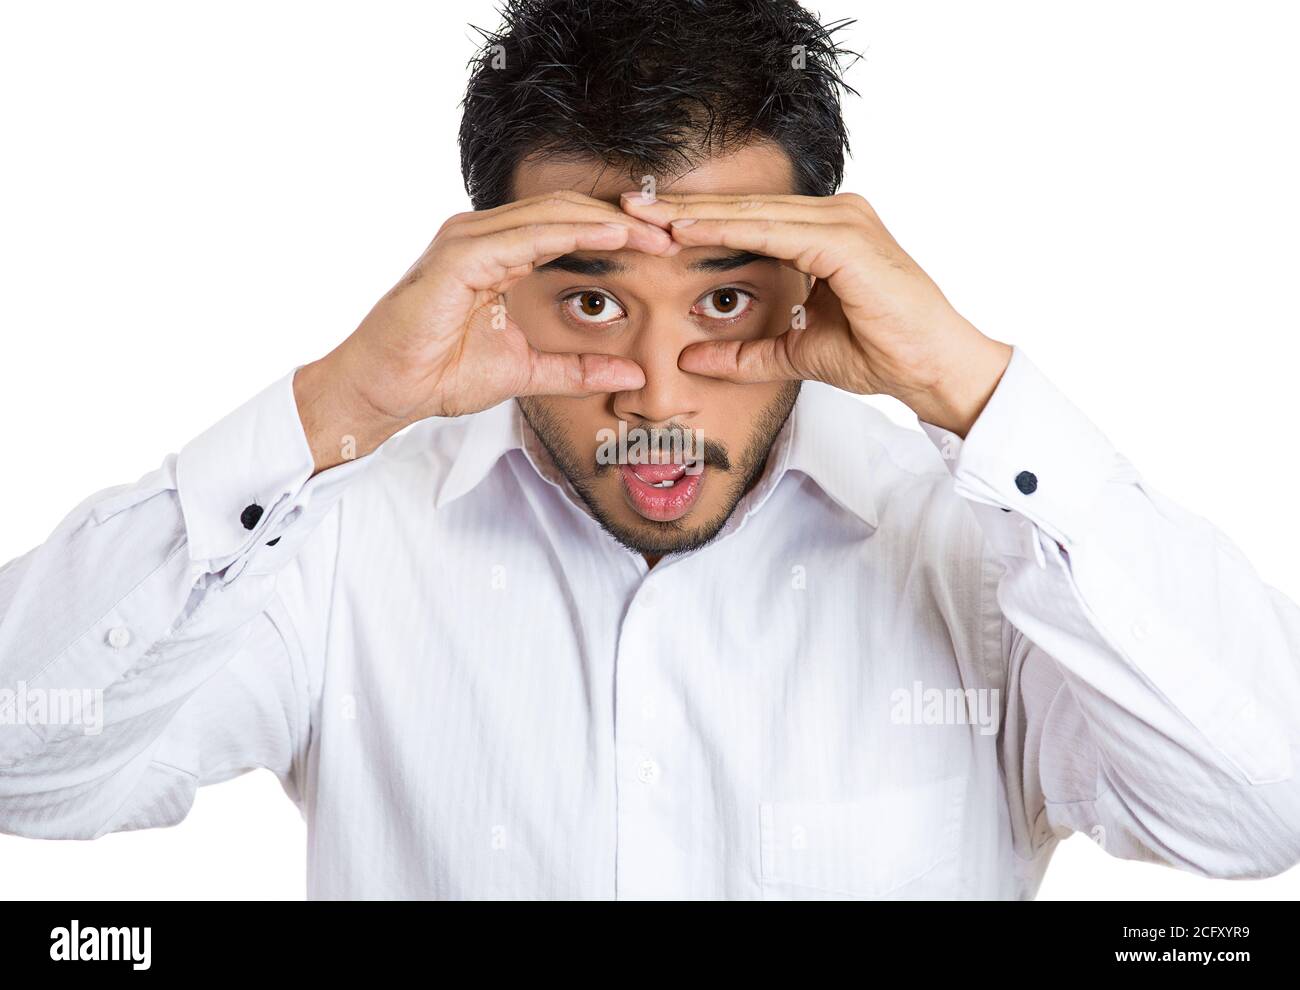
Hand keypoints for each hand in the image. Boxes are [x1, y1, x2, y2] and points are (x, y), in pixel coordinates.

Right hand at [295, 191, 676, 472]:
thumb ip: (575, 370)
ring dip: (610, 221)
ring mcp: (469, 238)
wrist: (387, 390)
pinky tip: (614, 236)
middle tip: (677, 230)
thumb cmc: (440, 374)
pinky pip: (528, 235)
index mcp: (498, 253)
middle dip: (625, 219)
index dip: (620, 234)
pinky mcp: (461, 254)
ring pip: (553, 214)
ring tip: (658, 231)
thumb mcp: (526, 372)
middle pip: (568, 211)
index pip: (569, 229)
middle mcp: (483, 235)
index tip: (667, 248)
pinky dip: (574, 232)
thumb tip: (629, 376)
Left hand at [619, 190, 1012, 436]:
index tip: (645, 227)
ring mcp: (844, 221)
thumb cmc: (881, 355)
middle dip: (682, 208)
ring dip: (696, 214)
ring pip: (753, 213)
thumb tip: (690, 358)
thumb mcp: (794, 353)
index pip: (748, 222)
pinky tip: (687, 230)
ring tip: (644, 214)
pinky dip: (729, 230)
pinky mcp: (847, 239)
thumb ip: (744, 354)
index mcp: (825, 232)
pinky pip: (774, 230)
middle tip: (626, 205)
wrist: (933, 370)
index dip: (695, 223)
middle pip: (745, 209)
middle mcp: (836, 215)